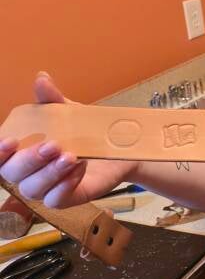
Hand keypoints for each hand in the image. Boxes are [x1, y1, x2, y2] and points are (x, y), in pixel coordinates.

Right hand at [0, 72, 138, 207]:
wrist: (119, 150)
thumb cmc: (83, 132)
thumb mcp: (69, 113)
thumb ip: (52, 99)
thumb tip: (42, 78)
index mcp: (21, 151)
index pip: (0, 157)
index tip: (10, 141)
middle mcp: (28, 173)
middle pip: (13, 174)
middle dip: (31, 160)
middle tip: (53, 146)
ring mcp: (46, 188)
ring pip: (33, 189)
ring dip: (50, 173)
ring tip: (71, 157)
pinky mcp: (67, 198)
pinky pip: (56, 200)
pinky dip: (65, 185)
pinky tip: (79, 169)